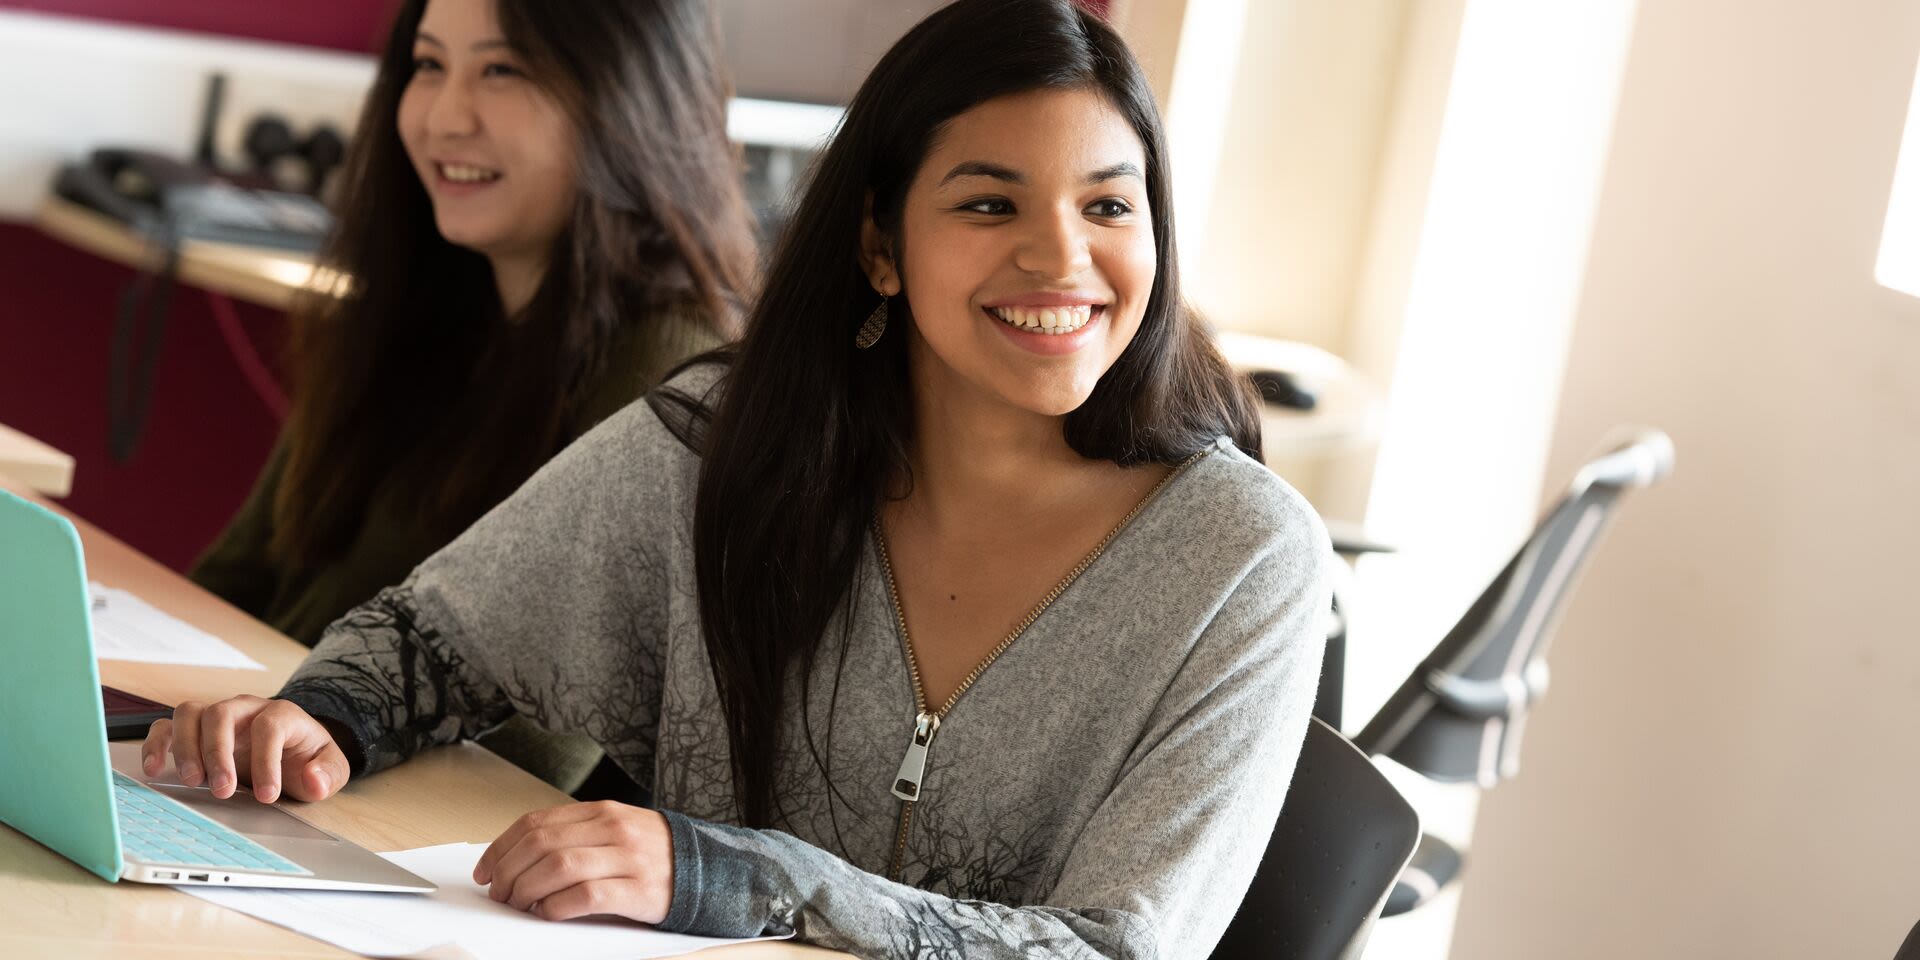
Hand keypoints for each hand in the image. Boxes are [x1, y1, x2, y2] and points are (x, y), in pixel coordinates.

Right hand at [140, 695, 350, 802]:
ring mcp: (217, 717)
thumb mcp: (330, 767)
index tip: (267, 796)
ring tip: (190, 780)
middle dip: (218, 753)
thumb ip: (328, 774)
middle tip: (221, 790)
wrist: (293, 749)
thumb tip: (314, 780)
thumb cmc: (306, 757)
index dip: (267, 761)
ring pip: (190, 713)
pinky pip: (166, 726)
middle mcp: (245, 709)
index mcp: (282, 715)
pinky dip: (156, 744)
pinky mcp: (195, 731)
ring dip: (185, 747)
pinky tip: (153, 769)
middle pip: (221, 714)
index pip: (270, 726)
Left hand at [474, 801, 674, 923]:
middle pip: (541, 844)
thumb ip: (576, 836)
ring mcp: (627, 858)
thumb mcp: (616, 831)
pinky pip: (586, 896)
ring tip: (520, 904)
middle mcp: (613, 829)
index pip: (536, 823)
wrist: (710, 871)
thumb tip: (520, 859)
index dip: (502, 847)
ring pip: (558, 867)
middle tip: (499, 893)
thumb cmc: (655, 855)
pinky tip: (549, 913)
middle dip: (508, 871)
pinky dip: (558, 906)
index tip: (486, 869)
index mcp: (602, 812)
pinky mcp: (638, 890)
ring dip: (527, 889)